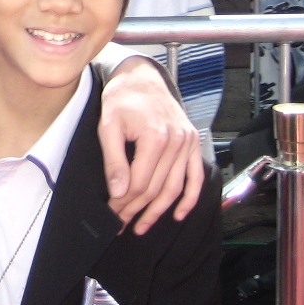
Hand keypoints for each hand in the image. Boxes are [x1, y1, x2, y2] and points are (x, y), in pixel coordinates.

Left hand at [99, 57, 203, 233]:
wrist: (142, 78)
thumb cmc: (122, 99)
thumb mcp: (108, 126)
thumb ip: (113, 160)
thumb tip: (118, 192)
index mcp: (155, 137)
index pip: (139, 182)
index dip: (123, 202)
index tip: (110, 213)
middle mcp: (176, 142)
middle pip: (156, 188)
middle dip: (136, 210)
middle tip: (120, 224)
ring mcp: (188, 143)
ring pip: (175, 188)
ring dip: (159, 211)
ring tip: (141, 226)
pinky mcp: (192, 143)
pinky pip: (195, 176)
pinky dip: (189, 198)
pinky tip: (177, 215)